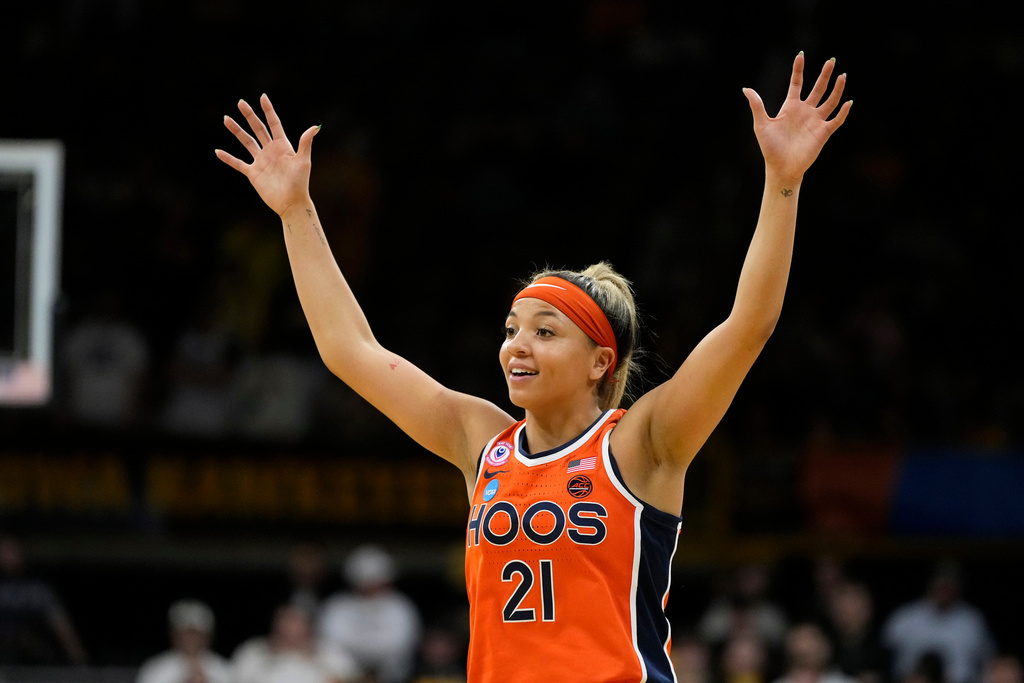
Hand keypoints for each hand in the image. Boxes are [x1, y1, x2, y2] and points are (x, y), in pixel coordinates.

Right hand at [216, 94, 319, 215]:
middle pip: (258, 129)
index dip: (268, 111)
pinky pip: (238, 163)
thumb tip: (315, 127)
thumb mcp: (303, 161)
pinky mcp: (253, 173)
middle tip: (241, 102)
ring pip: (246, 142)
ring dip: (237, 131)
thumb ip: (306, 143)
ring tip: (226, 119)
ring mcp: (261, 161)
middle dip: (249, 116)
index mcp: (283, 146)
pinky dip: (228, 158)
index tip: (262, 97)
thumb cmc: (300, 183)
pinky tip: (218, 151)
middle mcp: (270, 151)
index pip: (274, 124)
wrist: (291, 203)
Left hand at [743, 53, 851, 181]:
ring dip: (837, 89)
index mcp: (790, 107)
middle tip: (831, 60)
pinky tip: (848, 102)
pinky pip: (836, 120)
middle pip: (818, 88)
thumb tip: (746, 89)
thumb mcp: (761, 125)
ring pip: (830, 101)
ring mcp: (815, 121)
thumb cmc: (770, 148)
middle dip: (824, 75)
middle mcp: (805, 111)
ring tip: (843, 75)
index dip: (798, 70)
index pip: (796, 84)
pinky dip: (843, 112)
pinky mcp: (823, 133)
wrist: (781, 168)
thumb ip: (757, 106)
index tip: (800, 55)